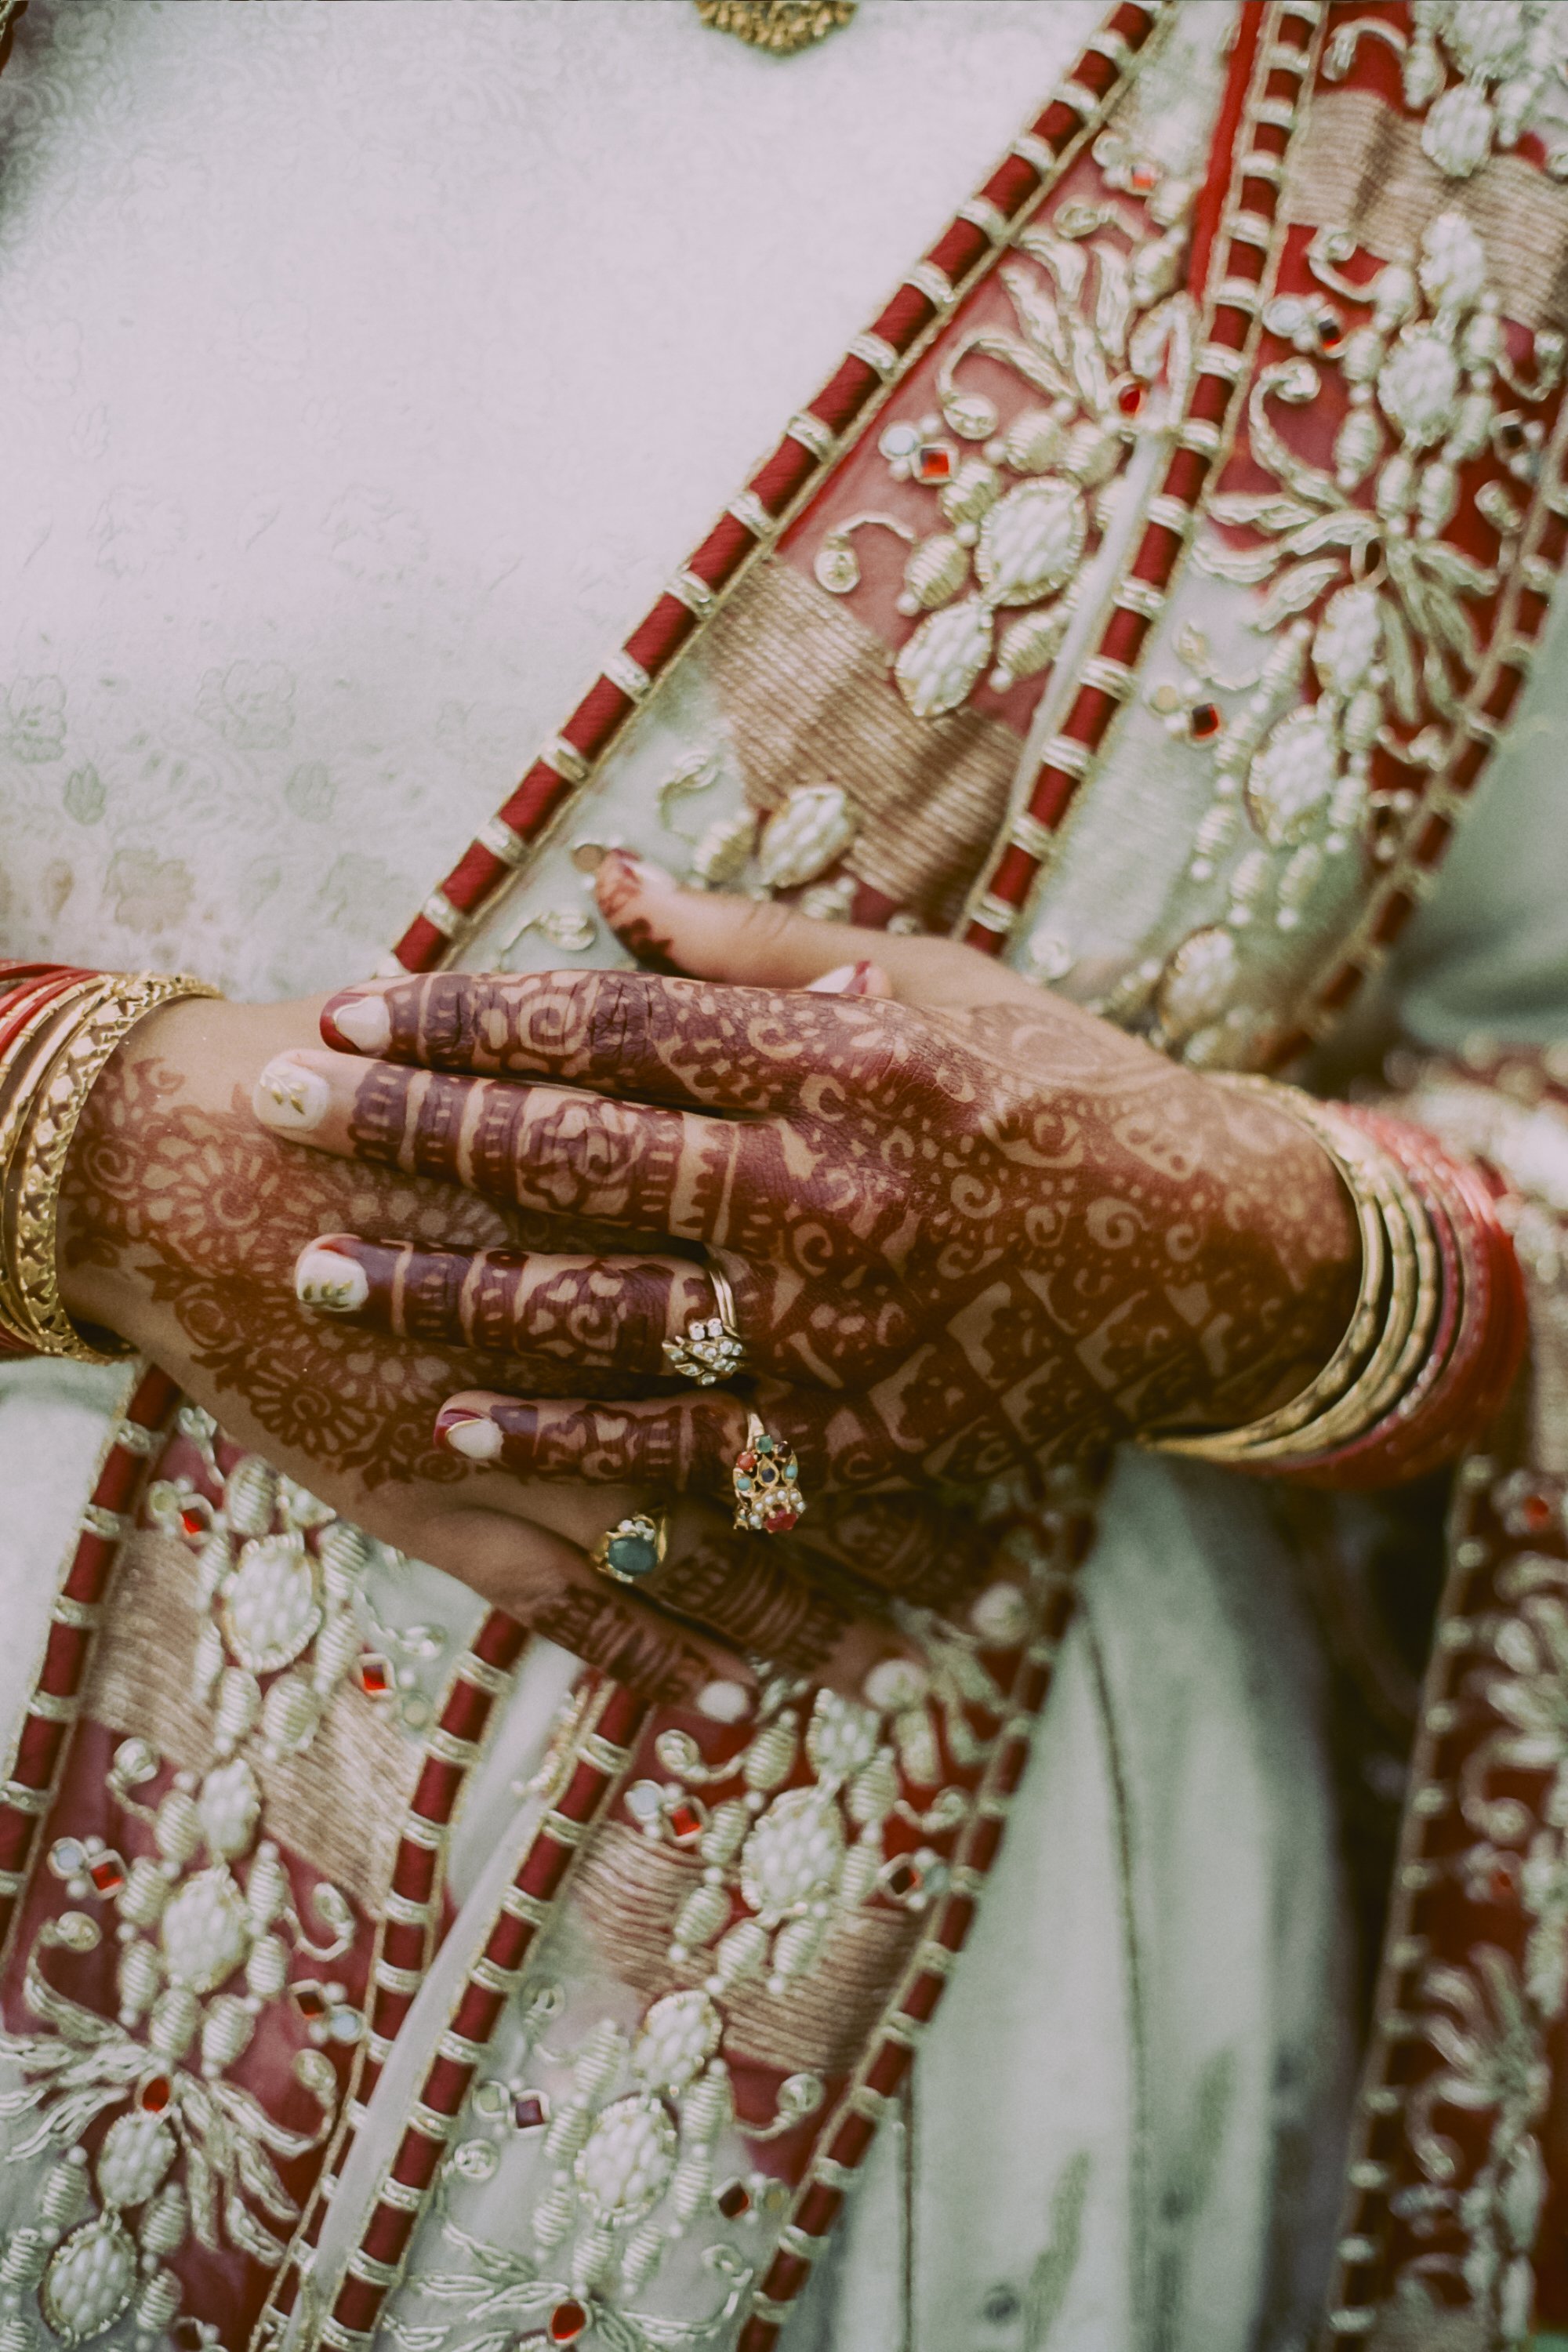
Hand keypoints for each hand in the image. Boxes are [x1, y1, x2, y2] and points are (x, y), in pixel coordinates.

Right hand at [59, 991, 931, 1710]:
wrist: (173, 1167)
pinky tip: (740, 1711)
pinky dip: (662, 1663)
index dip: (935, 1353)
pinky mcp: (441, 1506)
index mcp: (645, 1190)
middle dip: (901, 1518)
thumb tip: (864, 999)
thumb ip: (705, 1008)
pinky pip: (574, 1609)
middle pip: (794, 1440)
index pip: (828, 1291)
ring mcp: (525, 1432)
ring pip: (707, 1547)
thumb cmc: (363, 1079)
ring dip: (812, 1614)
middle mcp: (608, 1322)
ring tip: (912, 1663)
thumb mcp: (553, 1026)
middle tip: (998, 1576)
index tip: (1028, 1407)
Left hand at [263, 854, 1357, 1513]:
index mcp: (836, 1055)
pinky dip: (564, 1441)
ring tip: (327, 1274)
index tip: (353, 1005)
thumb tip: (604, 880)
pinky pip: (679, 1451)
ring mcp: (834, 1327)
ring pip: (594, 1315)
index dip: (465, 1015)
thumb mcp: (932, 980)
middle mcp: (822, 1189)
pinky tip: (462, 1421)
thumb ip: (756, 943)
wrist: (1208, 1258)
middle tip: (277, 1109)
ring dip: (443, 1295)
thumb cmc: (1060, 1091)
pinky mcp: (855, 1439)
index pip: (608, 1025)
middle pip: (569, 1157)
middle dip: (405, 1132)